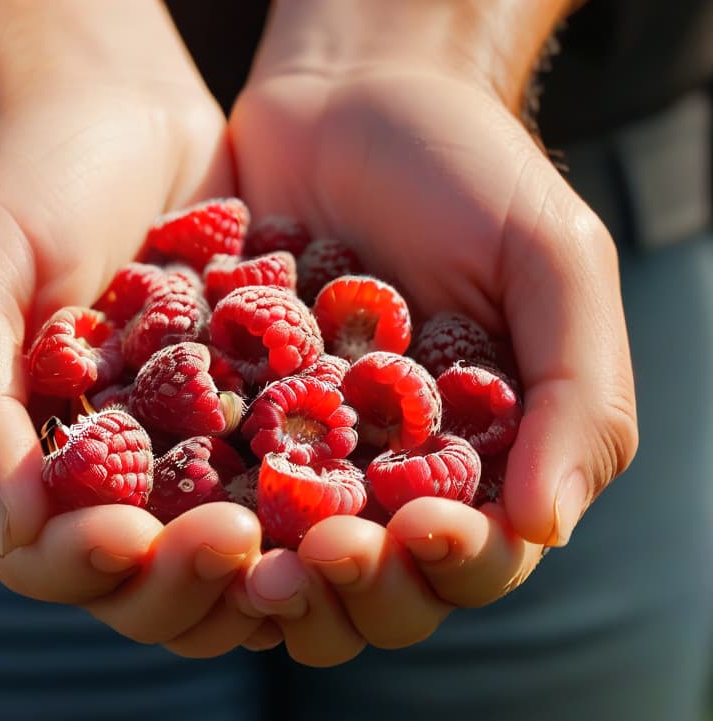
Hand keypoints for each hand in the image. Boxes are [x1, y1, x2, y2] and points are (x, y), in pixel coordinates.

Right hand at [0, 2, 264, 656]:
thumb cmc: (26, 188)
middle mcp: (109, 481)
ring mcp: (188, 458)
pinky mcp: (257, 421)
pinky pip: (292, 487)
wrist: (120, 112)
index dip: (87, 569)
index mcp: (23, 467)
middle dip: (187, 581)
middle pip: (145, 588)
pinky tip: (357, 489)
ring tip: (305, 537)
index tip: (133, 537)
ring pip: (226, 562)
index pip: (48, 561)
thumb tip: (15, 536)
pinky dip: (320, 506)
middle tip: (238, 539)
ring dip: (264, 568)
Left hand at [228, 1, 637, 664]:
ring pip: (288, 570)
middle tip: (321, 552)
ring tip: (242, 555)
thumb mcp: (550, 261)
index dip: (451, 565)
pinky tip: (170, 508)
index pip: (475, 559)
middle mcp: (390, 479)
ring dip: (274, 584)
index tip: (419, 527)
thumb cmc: (465, 170)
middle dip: (356, 588)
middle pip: (378, 593)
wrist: (345, 97)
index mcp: (483, 459)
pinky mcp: (226, 423)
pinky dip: (193, 517)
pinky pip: (207, 494)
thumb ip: (579, 393)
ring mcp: (302, 458)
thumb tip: (544, 527)